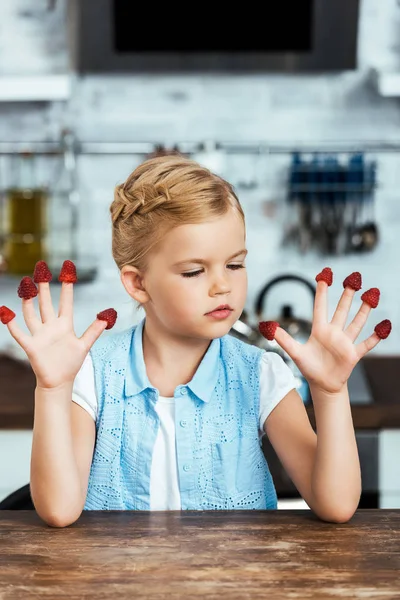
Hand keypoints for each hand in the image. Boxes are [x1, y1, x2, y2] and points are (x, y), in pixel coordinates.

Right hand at [2, 276, 107, 389]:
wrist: (59, 382)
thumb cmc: (71, 363)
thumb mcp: (85, 345)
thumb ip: (94, 330)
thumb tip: (108, 316)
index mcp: (65, 325)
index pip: (66, 302)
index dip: (67, 287)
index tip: (67, 271)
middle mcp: (51, 327)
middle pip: (46, 302)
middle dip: (43, 286)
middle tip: (40, 268)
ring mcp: (40, 335)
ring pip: (31, 313)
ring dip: (28, 300)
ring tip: (25, 284)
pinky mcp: (31, 346)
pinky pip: (19, 333)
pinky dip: (11, 324)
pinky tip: (6, 311)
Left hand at [274, 276, 385, 394]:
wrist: (323, 385)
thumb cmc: (309, 368)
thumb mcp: (295, 352)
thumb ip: (283, 338)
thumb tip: (267, 326)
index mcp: (319, 330)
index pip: (321, 306)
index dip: (322, 291)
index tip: (324, 276)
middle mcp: (334, 333)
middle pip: (342, 310)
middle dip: (348, 295)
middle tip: (354, 278)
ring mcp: (345, 342)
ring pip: (356, 322)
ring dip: (364, 310)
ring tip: (371, 296)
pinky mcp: (353, 354)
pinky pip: (366, 343)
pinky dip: (375, 336)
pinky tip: (384, 326)